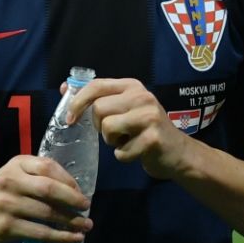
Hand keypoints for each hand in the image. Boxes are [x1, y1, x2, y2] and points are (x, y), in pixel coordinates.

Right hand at [0, 156, 91, 242]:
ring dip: (71, 220)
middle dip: (74, 199)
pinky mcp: (5, 227)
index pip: (48, 166)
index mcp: (15, 165)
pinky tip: (73, 238)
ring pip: (47, 213)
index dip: (69, 179)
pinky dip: (61, 236)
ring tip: (86, 226)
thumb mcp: (11, 174)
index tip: (81, 191)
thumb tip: (73, 190)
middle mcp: (10, 182)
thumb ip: (35, 176)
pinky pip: (40, 232)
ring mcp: (7, 205)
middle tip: (87, 207)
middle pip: (50, 189)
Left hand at [72, 78, 192, 179]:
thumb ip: (97, 98)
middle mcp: (143, 96)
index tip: (70, 118)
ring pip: (107, 128)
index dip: (78, 101)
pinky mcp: (152, 138)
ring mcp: (150, 117)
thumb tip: (64, 87)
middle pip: (99, 109)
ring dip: (112, 141)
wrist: (178, 152)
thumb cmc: (146, 130)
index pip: (96, 85)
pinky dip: (124, 157)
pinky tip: (137, 152)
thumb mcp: (124, 108)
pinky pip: (120, 152)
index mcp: (132, 86)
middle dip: (100, 126)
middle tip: (116, 132)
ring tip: (127, 140)